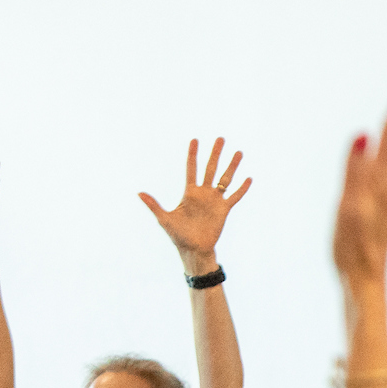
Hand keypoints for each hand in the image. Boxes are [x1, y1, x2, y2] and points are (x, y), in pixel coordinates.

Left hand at [139, 137, 250, 265]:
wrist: (194, 249)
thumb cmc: (177, 235)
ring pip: (225, 179)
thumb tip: (138, 193)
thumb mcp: (164, 218)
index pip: (192, 168)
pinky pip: (234, 197)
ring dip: (232, 166)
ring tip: (239, 152)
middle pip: (211, 168)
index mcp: (189, 192)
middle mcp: (203, 193)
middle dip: (215, 153)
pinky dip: (242, 189)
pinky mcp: (224, 210)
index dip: (193, 154)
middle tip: (220, 138)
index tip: (195, 140)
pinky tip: (248, 178)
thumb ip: (153, 204)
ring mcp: (215, 200)